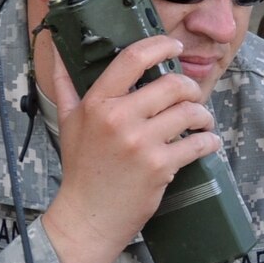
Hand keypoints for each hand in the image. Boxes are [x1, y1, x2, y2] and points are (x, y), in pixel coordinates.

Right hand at [39, 34, 219, 262]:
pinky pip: (199, 143)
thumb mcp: (68, 123)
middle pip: (172, 84)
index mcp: (97, 103)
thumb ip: (65, 85)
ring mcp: (141, 143)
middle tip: (193, 97)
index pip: (132, 59)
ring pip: (191, 112)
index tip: (175, 46)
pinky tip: (207, 142)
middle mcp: (119, 118)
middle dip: (191, 89)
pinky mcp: (161, 166)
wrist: (89, 216)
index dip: (160, 46)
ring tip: (201, 122)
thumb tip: (54, 49)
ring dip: (204, 116)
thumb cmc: (82, 169)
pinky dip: (209, 141)